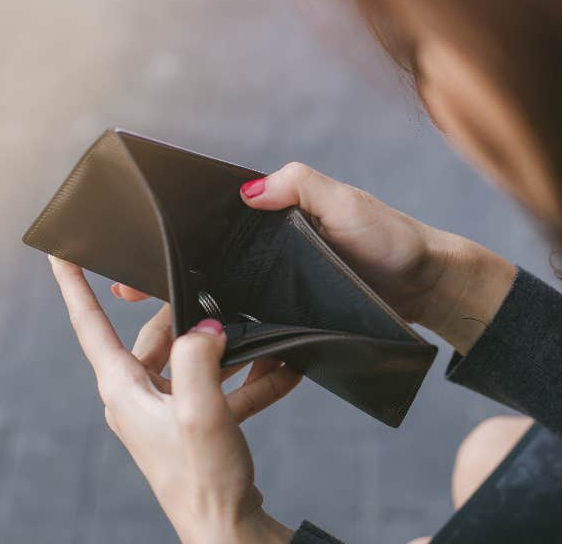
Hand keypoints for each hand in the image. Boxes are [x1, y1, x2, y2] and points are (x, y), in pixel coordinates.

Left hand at [50, 257, 296, 543]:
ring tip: (267, 340)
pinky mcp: (193, 421)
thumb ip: (198, 359)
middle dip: (193, 316)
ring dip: (231, 351)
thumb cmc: (204, 479)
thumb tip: (207, 326)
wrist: (227, 526)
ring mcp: (167, 409)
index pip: (90, 323)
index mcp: (124, 388)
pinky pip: (219, 387)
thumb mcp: (199, 412)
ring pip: (194, 359)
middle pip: (158, 334)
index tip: (62, 253)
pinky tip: (281, 371)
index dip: (74, 285)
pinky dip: (248, 379)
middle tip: (223, 299)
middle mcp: (139, 395)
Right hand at [114, 162, 515, 353]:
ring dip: (198, 332)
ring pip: (229, 313)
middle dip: (169, 299)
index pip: (208, 234)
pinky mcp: (300, 321)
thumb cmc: (390, 237)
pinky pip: (262, 339)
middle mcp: (270, 258)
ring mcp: (283, 292)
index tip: (134, 269)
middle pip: (208, 278)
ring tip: (167, 357)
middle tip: (132, 317)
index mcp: (272, 224)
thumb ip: (299, 185)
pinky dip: (243, 355)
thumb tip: (246, 190)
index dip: (170, 251)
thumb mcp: (345, 203)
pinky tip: (222, 375)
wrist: (428, 285)